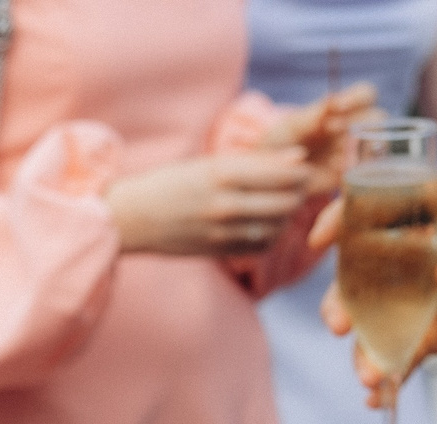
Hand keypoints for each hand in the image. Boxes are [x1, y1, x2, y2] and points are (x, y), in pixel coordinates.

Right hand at [106, 150, 311, 256]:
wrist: (133, 218)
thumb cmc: (172, 183)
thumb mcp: (210, 163)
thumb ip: (256, 162)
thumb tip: (299, 158)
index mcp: (223, 173)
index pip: (284, 174)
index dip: (302, 172)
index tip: (303, 169)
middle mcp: (226, 204)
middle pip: (287, 202)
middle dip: (298, 194)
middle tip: (297, 188)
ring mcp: (223, 231)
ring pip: (279, 226)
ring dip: (286, 216)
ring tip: (279, 205)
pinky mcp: (220, 251)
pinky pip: (262, 246)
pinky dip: (271, 235)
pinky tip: (263, 224)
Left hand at [255, 83, 378, 197]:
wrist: (272, 175)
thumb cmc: (280, 142)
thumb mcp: (291, 127)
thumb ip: (311, 117)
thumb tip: (331, 105)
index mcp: (342, 109)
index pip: (365, 94)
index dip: (356, 98)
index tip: (335, 107)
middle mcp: (355, 127)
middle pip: (378, 118)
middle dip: (360, 123)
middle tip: (332, 131)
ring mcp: (357, 152)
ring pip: (379, 145)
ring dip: (361, 148)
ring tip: (334, 156)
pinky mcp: (353, 175)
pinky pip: (367, 172)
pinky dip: (355, 171)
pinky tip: (335, 172)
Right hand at [315, 194, 436, 402]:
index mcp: (430, 221)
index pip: (373, 211)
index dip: (341, 221)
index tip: (321, 241)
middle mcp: (415, 260)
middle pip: (360, 278)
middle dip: (342, 303)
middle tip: (340, 327)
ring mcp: (421, 300)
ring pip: (375, 324)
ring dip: (363, 351)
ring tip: (369, 379)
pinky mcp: (434, 336)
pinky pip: (400, 357)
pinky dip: (388, 379)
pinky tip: (379, 401)